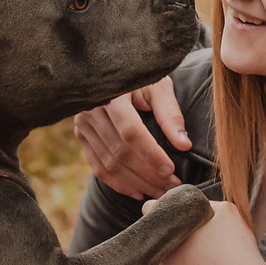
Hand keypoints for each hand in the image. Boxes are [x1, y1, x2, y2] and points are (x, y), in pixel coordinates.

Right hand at [74, 76, 190, 198]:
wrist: (113, 72)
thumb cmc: (141, 77)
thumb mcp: (158, 86)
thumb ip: (170, 114)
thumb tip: (184, 145)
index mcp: (111, 94)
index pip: (130, 132)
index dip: (150, 154)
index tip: (171, 170)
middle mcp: (91, 110)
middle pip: (119, 152)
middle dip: (147, 174)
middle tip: (171, 187)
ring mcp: (82, 125)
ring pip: (108, 164)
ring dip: (136, 183)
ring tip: (160, 191)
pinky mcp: (81, 136)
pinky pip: (98, 167)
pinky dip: (119, 184)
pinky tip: (139, 191)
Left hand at [143, 201, 265, 264]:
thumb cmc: (236, 250)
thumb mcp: (226, 210)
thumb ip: (203, 202)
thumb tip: (193, 204)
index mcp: (167, 229)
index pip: (150, 208)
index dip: (164, 206)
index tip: (180, 214)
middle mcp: (158, 253)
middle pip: (161, 235)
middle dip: (176, 233)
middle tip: (200, 237)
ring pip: (167, 256)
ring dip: (180, 253)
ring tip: (206, 255)